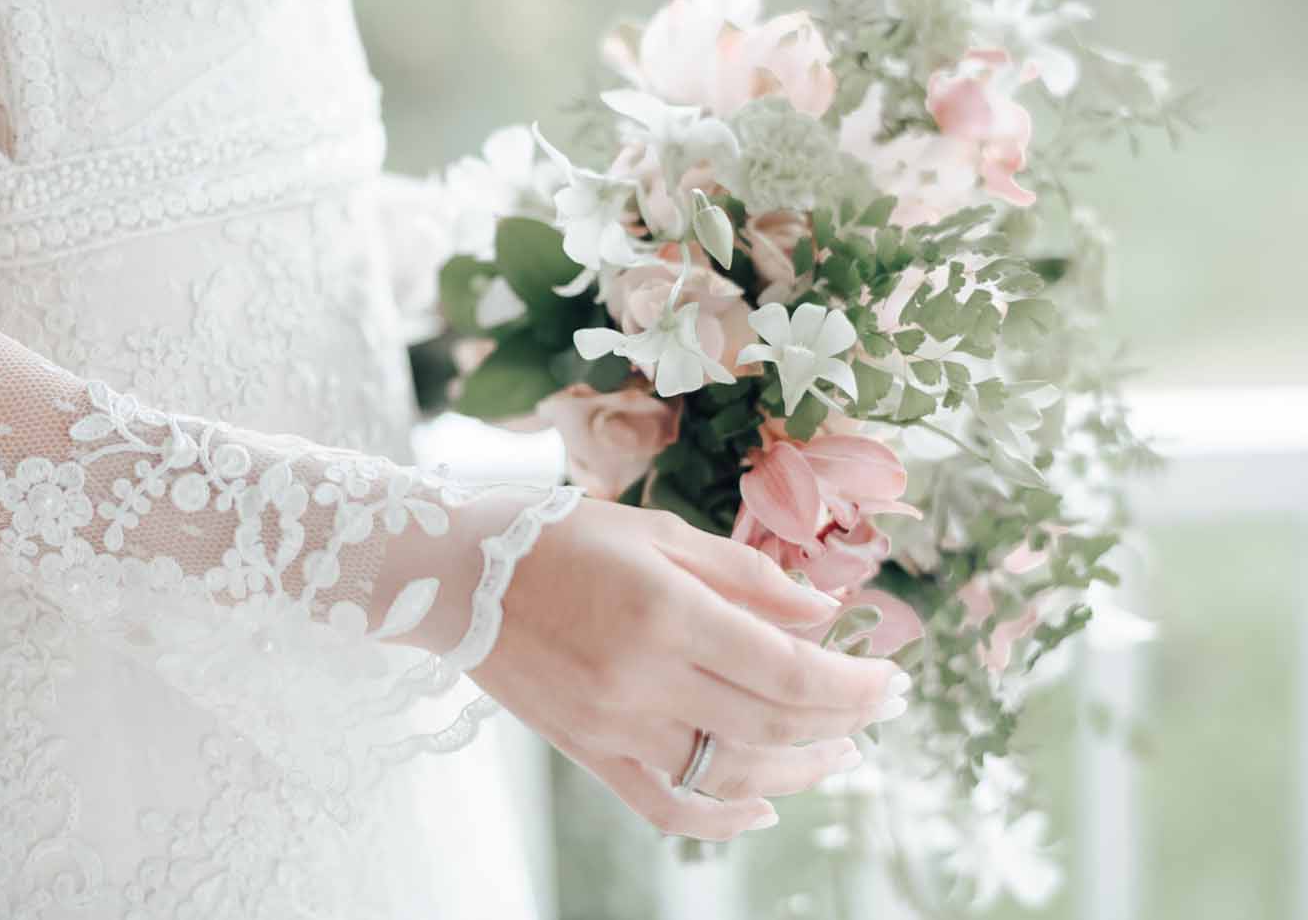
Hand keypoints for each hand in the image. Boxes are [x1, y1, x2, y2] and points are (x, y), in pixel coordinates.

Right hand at [470, 498, 909, 840]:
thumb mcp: (658, 533)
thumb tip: (823, 614)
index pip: (789, 669)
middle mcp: (644, 681)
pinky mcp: (589, 754)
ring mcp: (614, 728)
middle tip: (880, 708)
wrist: (456, 574)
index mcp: (667, 614)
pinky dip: (723, 819)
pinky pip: (667, 807)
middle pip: (773, 724)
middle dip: (843, 721)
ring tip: (839, 752)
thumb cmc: (559, 536)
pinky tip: (763, 808)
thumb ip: (746, 575)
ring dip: (800, 770)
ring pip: (732, 774)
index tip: (895, 679)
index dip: (854, 683)